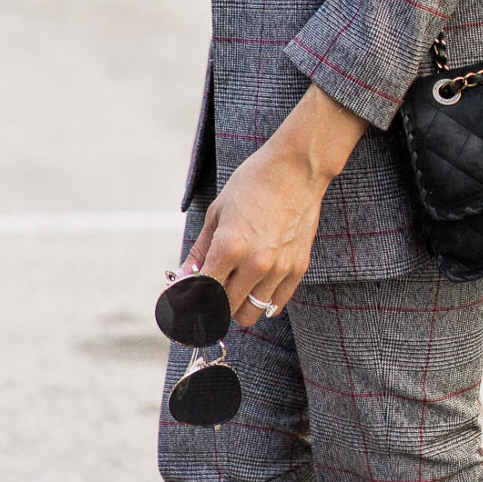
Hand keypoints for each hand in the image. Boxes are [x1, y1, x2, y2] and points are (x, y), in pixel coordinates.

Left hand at [184, 84, 368, 325]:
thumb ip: (200, 250)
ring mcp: (279, 269)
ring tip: (235, 286)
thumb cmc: (253, 182)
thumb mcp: (218, 211)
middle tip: (211, 290)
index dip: (191, 300)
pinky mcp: (298, 269)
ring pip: (252, 313)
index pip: (203, 294)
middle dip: (212, 304)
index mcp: (229, 247)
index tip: (188, 299)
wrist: (297, 168)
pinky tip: (256, 285)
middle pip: (225, 310)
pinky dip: (263, 302)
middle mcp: (254, 264)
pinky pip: (276, 304)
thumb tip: (183, 276)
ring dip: (238, 305)